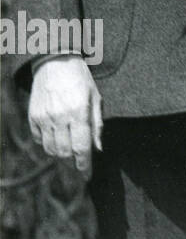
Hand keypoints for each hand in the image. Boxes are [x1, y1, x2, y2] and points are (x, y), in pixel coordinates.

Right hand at [28, 57, 101, 176]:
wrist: (55, 62)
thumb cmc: (81, 79)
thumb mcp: (96, 98)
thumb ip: (97, 124)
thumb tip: (97, 149)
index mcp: (79, 113)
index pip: (81, 147)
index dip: (85, 165)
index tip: (88, 176)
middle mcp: (60, 118)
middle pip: (64, 152)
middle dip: (73, 163)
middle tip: (80, 165)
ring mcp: (44, 118)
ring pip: (50, 149)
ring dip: (61, 155)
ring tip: (70, 154)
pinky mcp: (33, 117)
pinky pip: (40, 139)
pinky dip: (48, 144)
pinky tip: (57, 140)